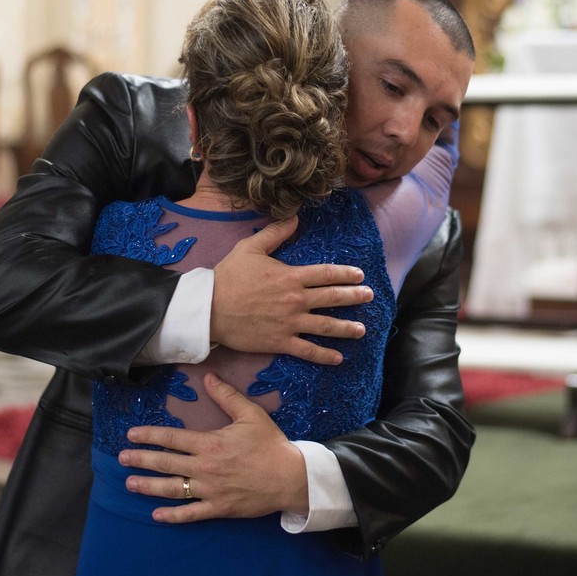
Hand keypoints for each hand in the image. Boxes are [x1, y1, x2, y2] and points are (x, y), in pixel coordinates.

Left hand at [121, 374, 308, 522]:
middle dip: (141, 460)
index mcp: (210, 444)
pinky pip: (190, 513)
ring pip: (171, 489)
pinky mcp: (218, 508)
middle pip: (165, 463)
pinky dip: (172, 516)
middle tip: (121, 459)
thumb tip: (208, 377)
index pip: (172, 438)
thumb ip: (227, 396)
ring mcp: (209, 490)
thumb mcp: (251, 414)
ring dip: (148, 486)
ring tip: (130, 484)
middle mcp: (204, 467)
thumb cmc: (270, 444)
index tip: (131, 435)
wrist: (290, 477)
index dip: (149, 436)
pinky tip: (156, 515)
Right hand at [210, 216, 372, 363]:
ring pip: (325, 326)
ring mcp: (289, 323)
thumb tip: (294, 217)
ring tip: (362, 330)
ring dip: (346, 328)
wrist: (207, 309)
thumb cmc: (227, 277)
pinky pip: (307, 350)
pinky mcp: (280, 342)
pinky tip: (338, 358)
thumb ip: (275, 233)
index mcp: (291, 277)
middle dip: (354, 297)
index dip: (346, 274)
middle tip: (369, 297)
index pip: (326, 274)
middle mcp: (295, 300)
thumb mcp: (250, 248)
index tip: (359, 275)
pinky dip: (324, 355)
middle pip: (332, 298)